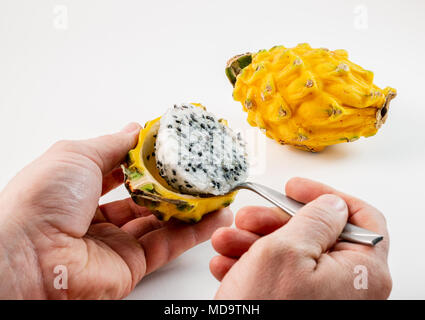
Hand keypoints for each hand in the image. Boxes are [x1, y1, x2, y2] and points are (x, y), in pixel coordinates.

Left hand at [0, 123, 231, 298]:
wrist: (31, 256)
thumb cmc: (43, 198)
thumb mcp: (77, 154)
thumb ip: (113, 144)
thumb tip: (136, 129)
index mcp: (78, 189)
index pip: (119, 172)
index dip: (144, 159)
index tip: (171, 148)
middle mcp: (96, 217)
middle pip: (143, 198)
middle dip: (171, 185)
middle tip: (198, 172)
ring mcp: (115, 242)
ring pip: (160, 222)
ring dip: (189, 208)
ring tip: (215, 192)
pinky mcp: (132, 265)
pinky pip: (168, 245)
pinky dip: (194, 232)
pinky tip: (215, 216)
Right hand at [210, 177, 390, 298]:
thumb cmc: (265, 310)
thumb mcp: (287, 250)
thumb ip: (315, 219)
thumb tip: (331, 204)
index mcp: (362, 272)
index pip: (360, 218)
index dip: (326, 196)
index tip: (294, 189)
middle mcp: (348, 287)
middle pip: (316, 234)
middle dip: (273, 222)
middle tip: (247, 218)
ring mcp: (322, 298)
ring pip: (291, 254)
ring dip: (254, 242)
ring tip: (226, 242)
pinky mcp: (297, 306)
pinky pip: (278, 276)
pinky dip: (252, 264)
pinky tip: (227, 262)